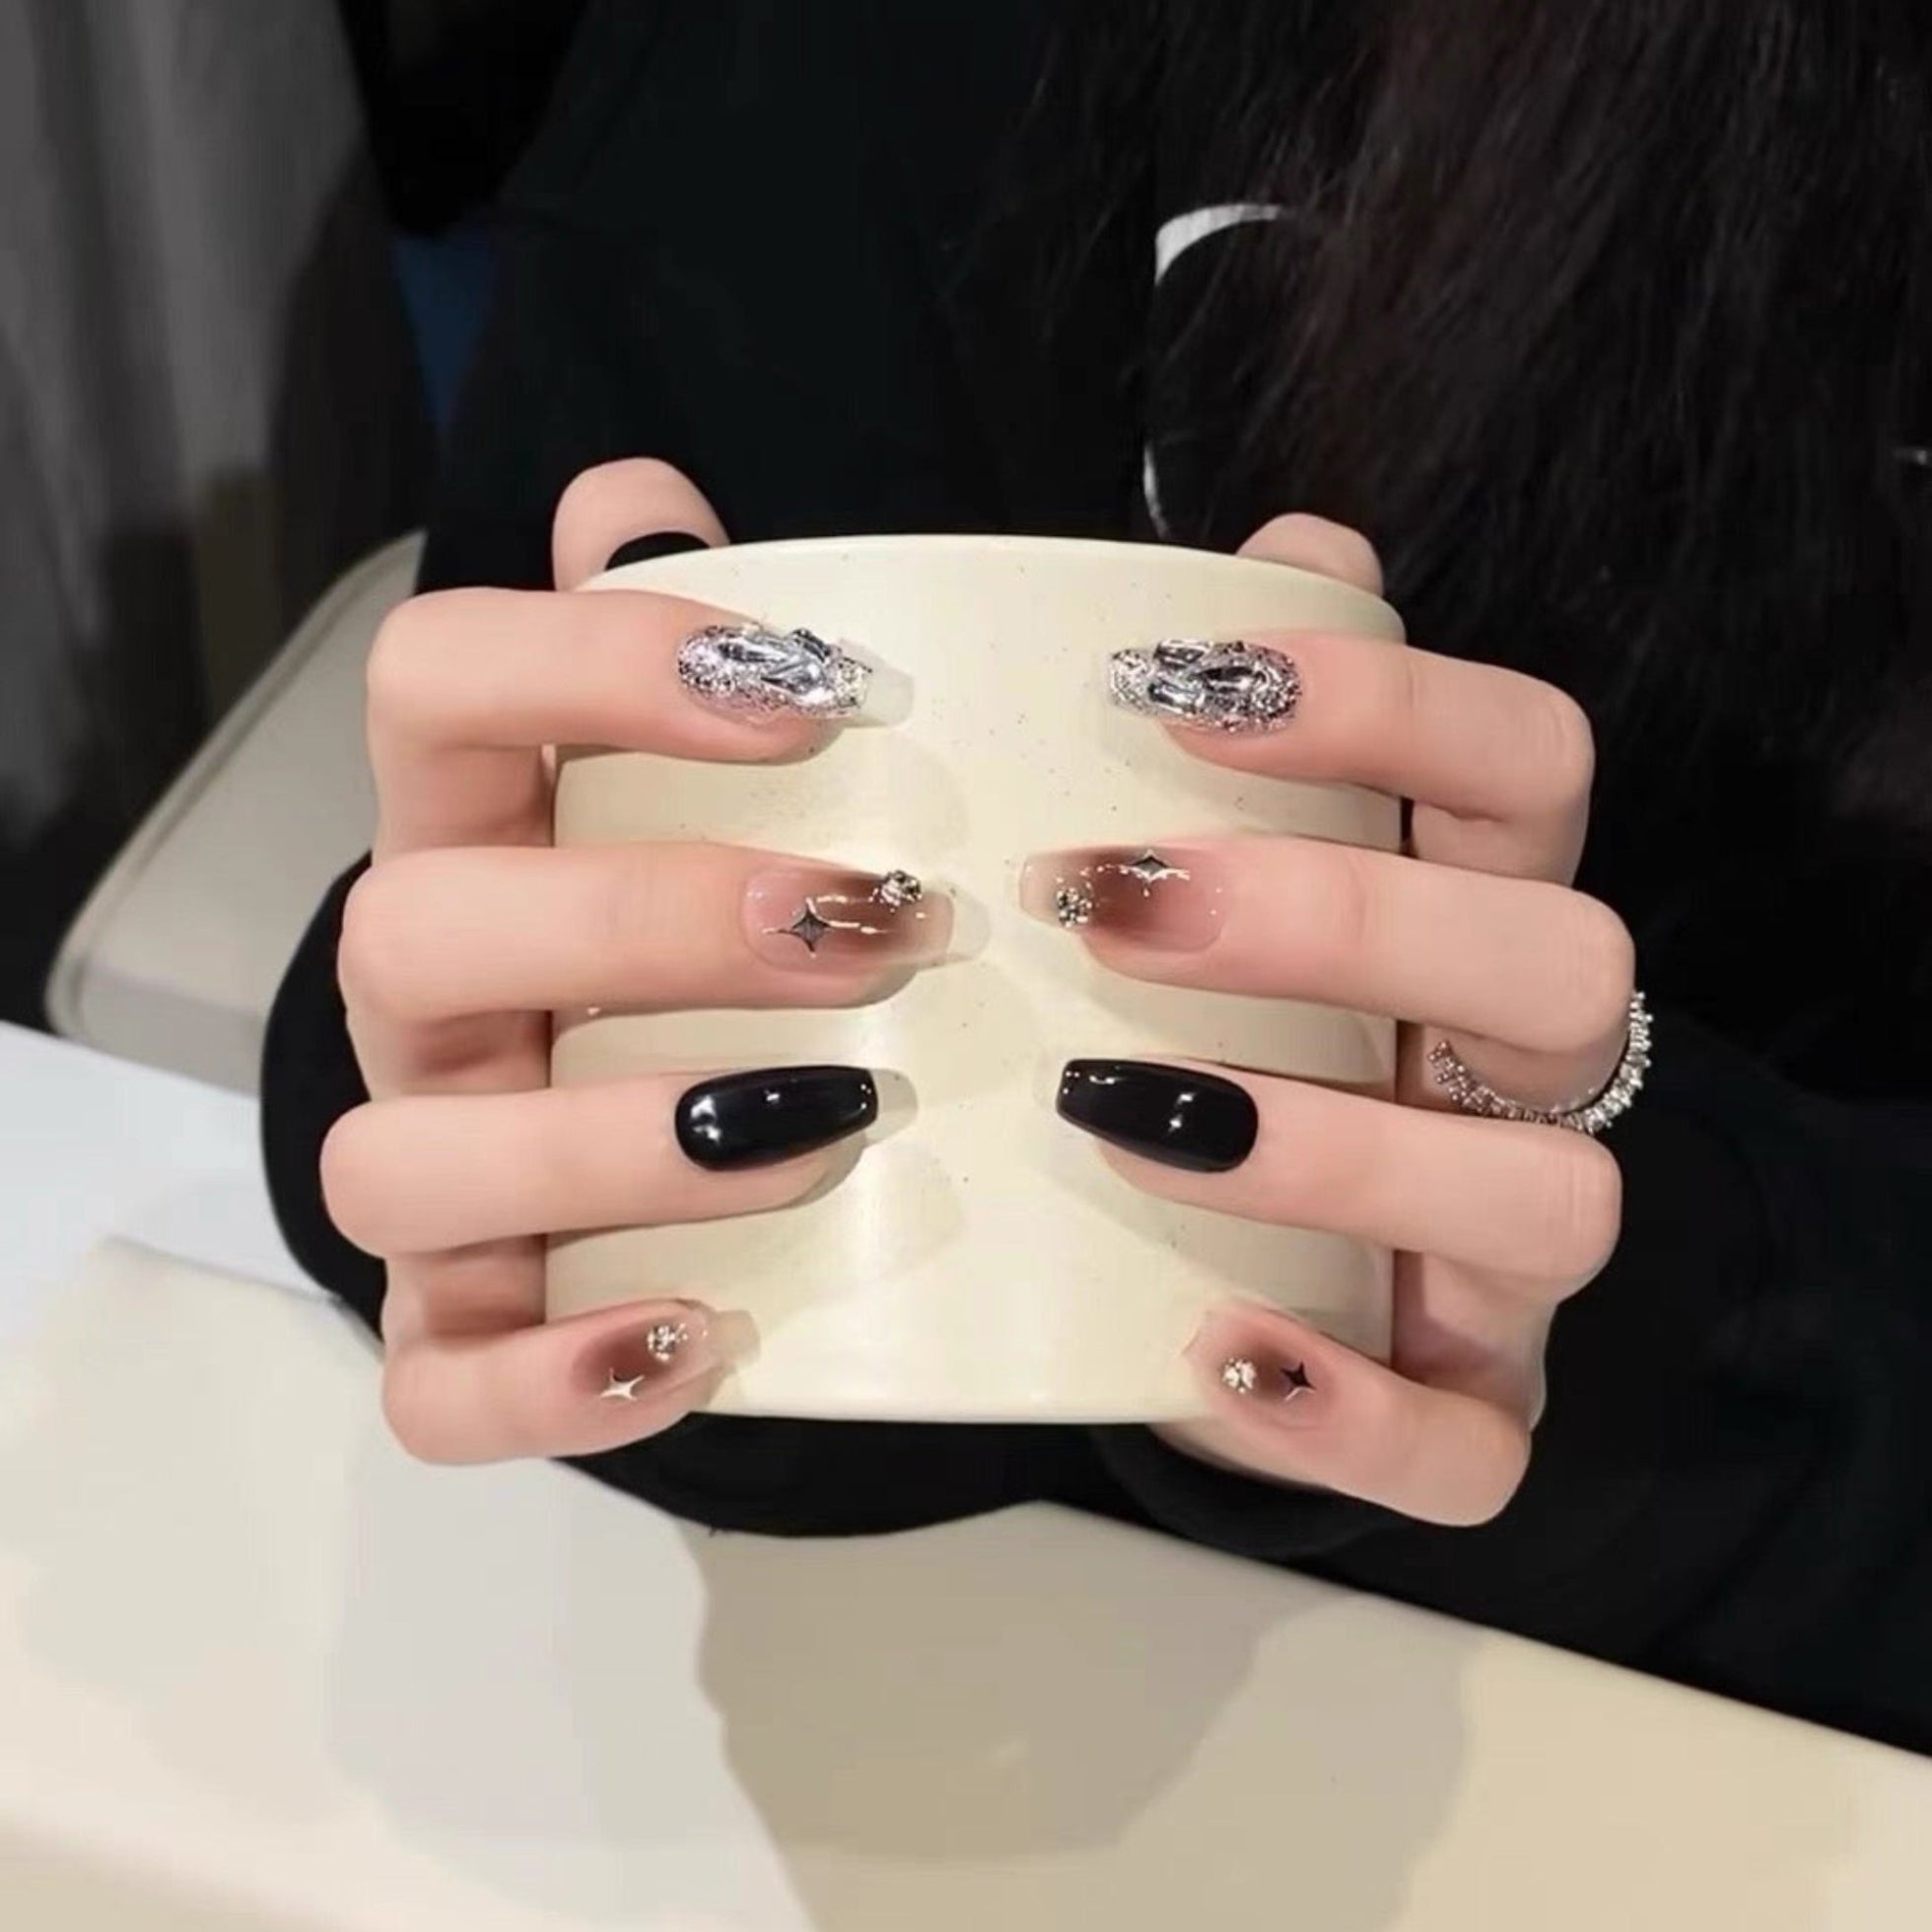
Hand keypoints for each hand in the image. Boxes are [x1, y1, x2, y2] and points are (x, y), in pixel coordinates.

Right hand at [320, 461, 948, 1460]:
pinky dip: (553, 1379)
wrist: (747, 1158)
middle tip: (874, 928)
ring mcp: (430, 1169)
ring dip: (609, 1144)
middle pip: (414, 926)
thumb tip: (638, 499)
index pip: (433, 682)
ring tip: (830, 1126)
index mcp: (482, 829)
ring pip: (397, 1166)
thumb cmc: (741, 938)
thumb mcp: (747, 792)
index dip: (593, 660)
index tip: (819, 691)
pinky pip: (436, 1382)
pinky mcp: (463, 1329)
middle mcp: (423, 997)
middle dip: (640, 918)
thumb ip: (708, 647)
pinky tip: (705, 1333)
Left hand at [1035, 516, 1633, 1524]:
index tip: (1175, 688)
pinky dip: (1351, 1412)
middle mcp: (1525, 1069)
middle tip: (1108, 901)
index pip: (1529, 762)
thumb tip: (1288, 551)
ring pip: (1549, 1199)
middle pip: (1567, 959)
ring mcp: (1510, 1252)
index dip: (1389, 707)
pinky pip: (1471, 1444)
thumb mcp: (1214, 873)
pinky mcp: (1465, 1405)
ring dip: (1341, 1153)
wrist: (1192, 1264)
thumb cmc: (1207, 1026)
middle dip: (1347, 917)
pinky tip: (1212, 1346)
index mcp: (1477, 905)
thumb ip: (1240, 723)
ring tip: (1122, 1115)